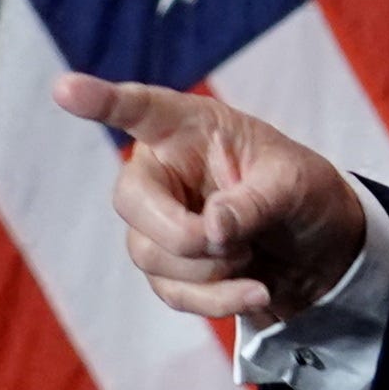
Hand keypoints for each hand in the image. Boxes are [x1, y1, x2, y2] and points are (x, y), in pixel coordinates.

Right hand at [50, 73, 362, 327]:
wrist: (322, 249)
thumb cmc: (304, 193)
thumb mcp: (295, 185)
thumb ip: (253, 202)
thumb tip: (210, 232)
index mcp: (191, 130)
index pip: (141, 111)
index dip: (103, 101)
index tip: (65, 89)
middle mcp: (162, 172)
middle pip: (131, 202)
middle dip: (184, 235)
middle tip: (237, 243)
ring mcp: (157, 223)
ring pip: (150, 255)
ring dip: (210, 269)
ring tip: (254, 255)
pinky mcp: (168, 269)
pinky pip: (172, 292)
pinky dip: (218, 300)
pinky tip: (258, 291)